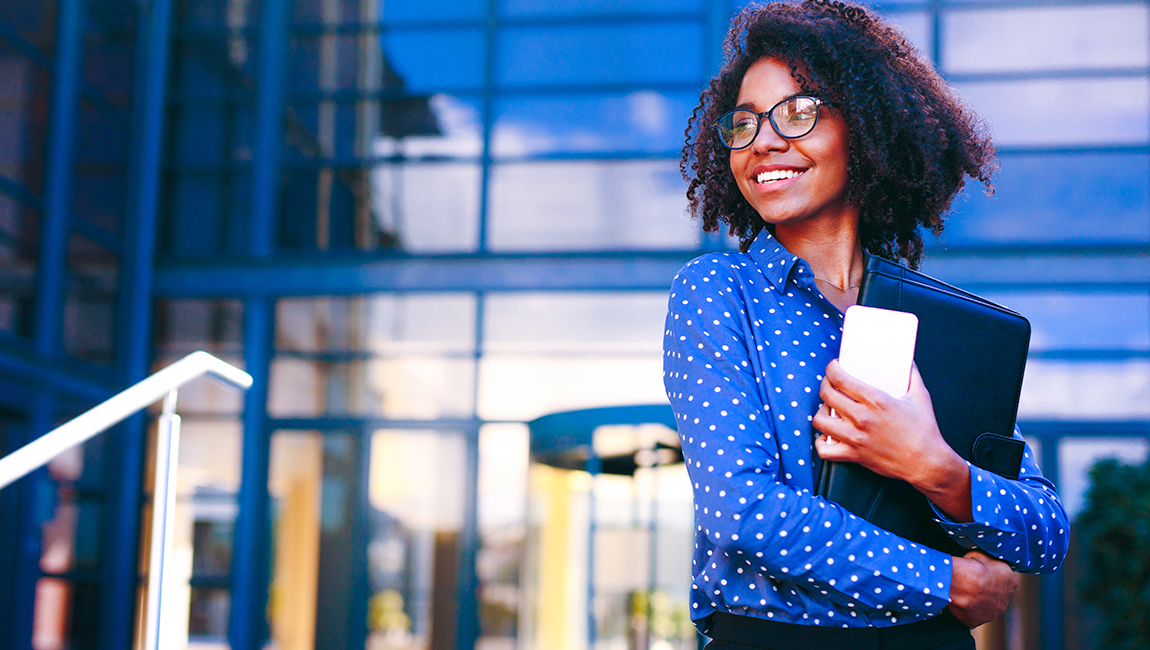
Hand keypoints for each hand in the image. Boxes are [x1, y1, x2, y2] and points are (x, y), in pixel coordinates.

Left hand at [812, 360, 972, 520]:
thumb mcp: (920, 397)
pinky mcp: (854, 455)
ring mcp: (855, 438)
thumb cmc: (924, 431)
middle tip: (829, 384)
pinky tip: (827, 436)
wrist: (926, 463)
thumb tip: (908, 361)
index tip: (833, 367)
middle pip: (827, 395)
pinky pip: (825, 450)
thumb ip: (912, 376)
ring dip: (820, 412)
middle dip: (824, 385)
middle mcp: (862, 418)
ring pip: (820, 421)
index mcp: (876, 400)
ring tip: (826, 409)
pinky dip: (821, 442)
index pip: (841, 378)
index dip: (832, 369)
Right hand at [947, 551, 1017, 626]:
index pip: (1005, 581)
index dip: (992, 577)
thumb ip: (987, 564)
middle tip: (971, 585)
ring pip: (984, 608)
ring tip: (962, 593)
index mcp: (1011, 582)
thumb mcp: (983, 556)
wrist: (963, 582)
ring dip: (976, 603)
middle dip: (986, 593)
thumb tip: (981, 564)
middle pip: (996, 597)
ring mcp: (991, 614)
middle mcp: (1005, 601)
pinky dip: (964, 610)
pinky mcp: (976, 621)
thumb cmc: (973, 566)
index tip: (981, 575)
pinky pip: (970, 616)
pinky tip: (957, 601)